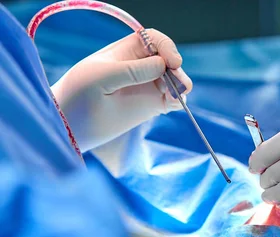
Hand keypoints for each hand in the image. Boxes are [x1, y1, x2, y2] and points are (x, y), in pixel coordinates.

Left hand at [52, 29, 192, 151]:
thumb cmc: (78, 95)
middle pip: (170, 59)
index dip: (167, 47)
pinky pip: (174, 99)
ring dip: (181, 85)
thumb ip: (130, 70)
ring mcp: (148, 86)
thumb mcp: (100, 77)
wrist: (72, 127)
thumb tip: (162, 65)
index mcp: (126, 52)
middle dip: (177, 69)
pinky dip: (178, 100)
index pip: (154, 40)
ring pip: (175, 79)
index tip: (173, 62)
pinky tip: (171, 104)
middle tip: (176, 84)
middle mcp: (140, 66)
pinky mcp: (153, 105)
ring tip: (172, 98)